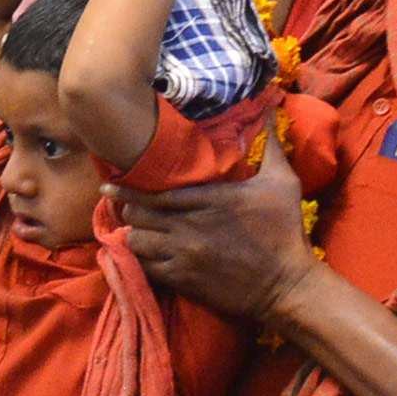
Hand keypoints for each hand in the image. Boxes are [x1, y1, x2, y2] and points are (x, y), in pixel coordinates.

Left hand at [104, 130, 318, 320]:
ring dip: (132, 236)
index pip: (157, 193)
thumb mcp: (284, 182)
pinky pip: (147, 269)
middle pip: (140, 216)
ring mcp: (185, 255)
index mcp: (210, 199)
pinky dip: (140, 262)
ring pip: (137, 243)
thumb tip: (274, 111)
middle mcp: (191, 225)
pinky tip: (141, 257)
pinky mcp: (184, 280)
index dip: (129, 190)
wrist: (287, 284)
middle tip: (124, 207)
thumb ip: (272, 147)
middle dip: (129, 210)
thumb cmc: (286, 229)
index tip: (109, 185)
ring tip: (132, 231)